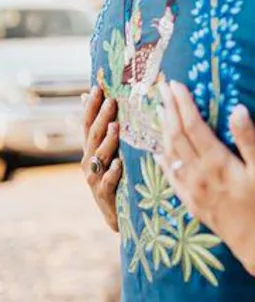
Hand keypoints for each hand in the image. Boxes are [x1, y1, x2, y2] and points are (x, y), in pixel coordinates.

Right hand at [81, 85, 122, 232]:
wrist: (119, 214)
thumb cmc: (116, 177)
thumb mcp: (110, 152)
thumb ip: (106, 129)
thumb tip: (95, 100)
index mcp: (91, 149)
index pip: (88, 123)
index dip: (91, 106)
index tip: (97, 87)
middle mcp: (89, 161)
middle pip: (93, 136)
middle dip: (101, 117)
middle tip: (111, 101)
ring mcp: (95, 178)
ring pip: (99, 156)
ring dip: (107, 141)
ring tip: (115, 127)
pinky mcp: (104, 194)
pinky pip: (107, 181)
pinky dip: (112, 172)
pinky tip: (119, 163)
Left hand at [156, 81, 254, 279]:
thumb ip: (249, 140)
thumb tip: (238, 109)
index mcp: (216, 163)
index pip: (193, 126)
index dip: (183, 104)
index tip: (175, 85)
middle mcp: (198, 174)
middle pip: (177, 135)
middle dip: (169, 109)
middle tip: (162, 88)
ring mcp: (192, 190)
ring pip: (170, 153)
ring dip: (164, 129)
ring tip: (159, 110)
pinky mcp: (192, 202)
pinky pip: (170, 176)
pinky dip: (162, 160)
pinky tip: (158, 151)